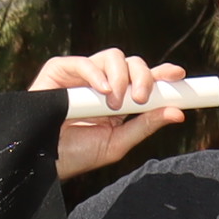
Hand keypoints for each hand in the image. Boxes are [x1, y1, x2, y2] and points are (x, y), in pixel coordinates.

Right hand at [36, 52, 191, 178]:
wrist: (40, 161)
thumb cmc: (75, 156)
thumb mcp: (116, 144)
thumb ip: (145, 126)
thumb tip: (177, 113)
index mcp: (117, 101)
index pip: (144, 79)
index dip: (161, 74)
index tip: (178, 75)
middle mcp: (102, 84)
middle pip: (132, 63)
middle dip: (142, 76)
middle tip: (141, 98)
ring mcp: (81, 76)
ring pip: (112, 57)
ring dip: (121, 75)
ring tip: (115, 101)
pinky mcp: (59, 71)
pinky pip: (83, 61)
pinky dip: (95, 72)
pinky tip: (101, 89)